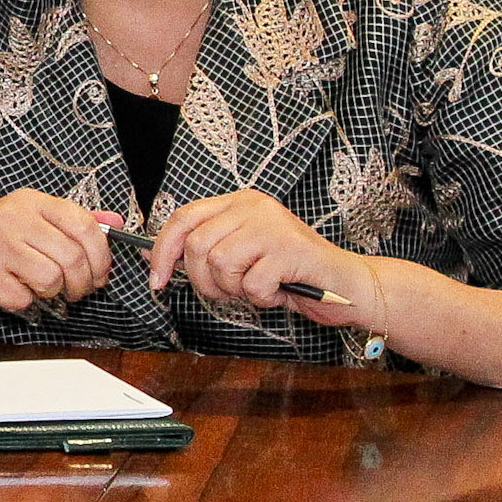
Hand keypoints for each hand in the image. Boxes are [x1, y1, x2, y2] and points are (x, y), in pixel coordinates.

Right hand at [0, 193, 120, 315]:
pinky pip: (24, 299)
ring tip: (39, 288)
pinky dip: (23, 302)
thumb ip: (72, 221)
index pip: (84, 225)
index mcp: (29, 201)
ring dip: (52, 294)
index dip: (101, 256)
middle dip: (81, 284)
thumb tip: (115, 223)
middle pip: (72, 257)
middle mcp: (12, 218)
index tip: (100, 272)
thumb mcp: (29, 220)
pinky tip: (11, 288)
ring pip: (51, 280)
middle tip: (74, 290)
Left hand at [147, 189, 372, 321]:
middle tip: (231, 291)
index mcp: (238, 203)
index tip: (157, 280)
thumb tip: (152, 255)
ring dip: (235, 289)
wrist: (348, 284)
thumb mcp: (243, 255)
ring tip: (260, 287)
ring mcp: (272, 225)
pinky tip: (281, 290)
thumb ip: (205, 250)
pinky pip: (252, 283)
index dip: (162, 251)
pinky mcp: (290, 249)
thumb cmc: (292, 272)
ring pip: (219, 264)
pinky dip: (262, 298)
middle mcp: (253, 207)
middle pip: (196, 245)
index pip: (183, 218)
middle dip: (204, 280)